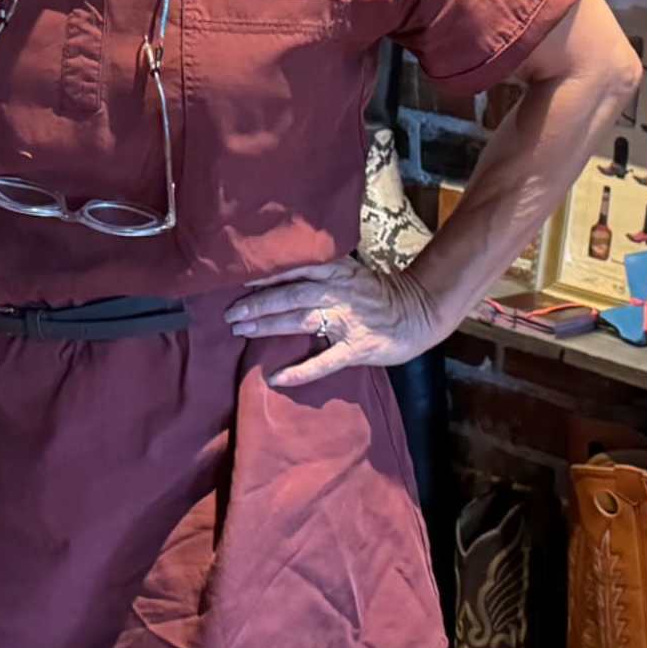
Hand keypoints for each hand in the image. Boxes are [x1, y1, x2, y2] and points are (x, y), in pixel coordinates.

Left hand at [223, 260, 451, 387]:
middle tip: (229, 312)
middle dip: (257, 303)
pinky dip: (300, 371)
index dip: (265, 275)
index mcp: (336, 272)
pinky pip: (324, 362)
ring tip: (241, 330)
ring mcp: (348, 321)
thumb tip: (278, 272)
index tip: (236, 278)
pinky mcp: (357, 349)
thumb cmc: (376, 294)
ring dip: (268, 326)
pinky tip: (277, 378)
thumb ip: (320, 271)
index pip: (294, 270)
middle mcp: (339, 293)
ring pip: (301, 321)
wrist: (417, 312)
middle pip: (290, 295)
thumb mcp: (349, 272)